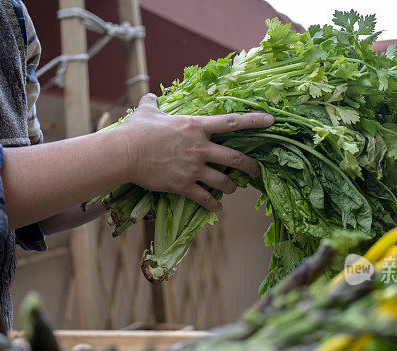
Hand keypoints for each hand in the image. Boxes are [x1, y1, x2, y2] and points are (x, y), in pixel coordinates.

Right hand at [115, 93, 273, 211]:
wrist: (125, 153)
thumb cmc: (136, 130)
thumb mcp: (147, 112)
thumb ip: (153, 103)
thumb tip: (150, 96)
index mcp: (196, 126)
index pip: (232, 123)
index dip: (254, 121)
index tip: (272, 121)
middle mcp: (200, 148)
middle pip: (235, 159)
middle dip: (250, 166)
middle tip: (257, 171)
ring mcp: (193, 168)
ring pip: (223, 181)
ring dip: (231, 187)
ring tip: (233, 189)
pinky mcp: (184, 185)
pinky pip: (205, 198)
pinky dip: (214, 205)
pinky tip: (218, 208)